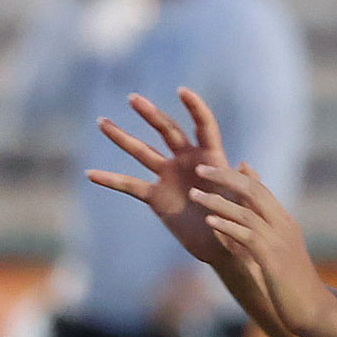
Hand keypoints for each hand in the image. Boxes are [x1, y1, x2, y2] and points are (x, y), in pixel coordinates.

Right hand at [86, 89, 235, 267]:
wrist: (222, 245)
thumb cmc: (239, 220)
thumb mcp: (246, 199)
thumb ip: (242, 179)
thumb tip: (242, 163)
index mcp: (211, 156)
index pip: (203, 126)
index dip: (195, 108)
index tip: (182, 91)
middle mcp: (187, 160)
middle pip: (166, 130)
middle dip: (150, 114)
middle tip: (133, 98)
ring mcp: (168, 176)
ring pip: (141, 152)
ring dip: (121, 137)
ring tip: (102, 122)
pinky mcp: (155, 197)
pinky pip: (129, 186)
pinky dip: (110, 180)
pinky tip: (90, 174)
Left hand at [190, 162, 335, 332]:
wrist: (315, 312)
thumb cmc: (293, 288)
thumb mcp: (276, 258)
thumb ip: (261, 239)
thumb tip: (241, 227)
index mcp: (286, 223)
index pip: (261, 190)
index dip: (237, 176)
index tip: (215, 167)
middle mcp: (284, 226)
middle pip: (254, 190)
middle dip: (224, 176)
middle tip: (200, 168)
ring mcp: (280, 241)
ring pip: (246, 210)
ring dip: (217, 200)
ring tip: (193, 194)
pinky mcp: (272, 258)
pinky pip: (247, 235)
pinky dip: (227, 225)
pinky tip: (209, 221)